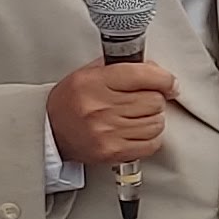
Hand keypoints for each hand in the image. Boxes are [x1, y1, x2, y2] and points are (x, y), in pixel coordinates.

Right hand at [47, 61, 180, 166]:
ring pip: (157, 122)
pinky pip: (153, 143)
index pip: (144, 75)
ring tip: (136, 116)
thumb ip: (122, 66)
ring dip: (153, 118)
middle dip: (155, 99)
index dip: (164, 79)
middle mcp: (99, 108)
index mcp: (93, 82)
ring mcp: (106, 132)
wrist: (50, 131)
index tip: (168, 83)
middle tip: (142, 100)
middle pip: (155, 100)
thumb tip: (156, 68)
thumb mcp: (89, 73)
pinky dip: (151, 137)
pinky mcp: (113, 152)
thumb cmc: (71, 101)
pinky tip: (137, 131)